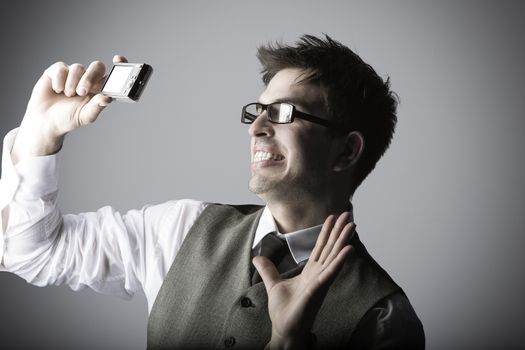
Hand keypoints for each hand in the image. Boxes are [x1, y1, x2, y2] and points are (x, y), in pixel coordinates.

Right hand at [11, 55, 127, 162]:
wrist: (46, 120)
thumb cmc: (69, 118)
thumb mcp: (85, 116)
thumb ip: (97, 107)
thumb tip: (108, 98)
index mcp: (100, 89)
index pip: (113, 74)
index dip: (119, 64)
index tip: (118, 59)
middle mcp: (89, 79)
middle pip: (97, 66)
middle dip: (90, 77)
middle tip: (81, 92)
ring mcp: (73, 74)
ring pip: (78, 67)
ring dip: (72, 82)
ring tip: (68, 95)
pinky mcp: (57, 71)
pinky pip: (61, 68)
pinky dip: (59, 80)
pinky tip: (57, 90)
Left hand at [252, 212, 353, 349]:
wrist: (285, 330)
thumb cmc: (284, 311)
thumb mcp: (273, 285)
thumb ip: (268, 270)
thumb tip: (257, 258)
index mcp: (310, 272)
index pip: (320, 248)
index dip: (326, 233)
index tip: (332, 217)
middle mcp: (319, 274)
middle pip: (331, 248)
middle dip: (339, 231)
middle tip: (347, 213)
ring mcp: (321, 281)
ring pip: (334, 256)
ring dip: (343, 240)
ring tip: (351, 224)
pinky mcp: (318, 289)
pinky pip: (331, 272)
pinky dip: (340, 260)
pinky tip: (348, 249)